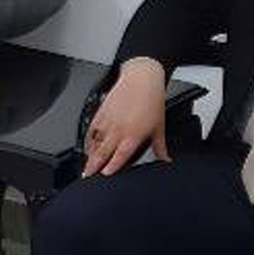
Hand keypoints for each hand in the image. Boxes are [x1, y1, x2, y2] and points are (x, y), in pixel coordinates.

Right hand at [80, 57, 170, 176]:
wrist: (142, 79)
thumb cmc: (151, 100)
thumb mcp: (159, 127)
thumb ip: (160, 147)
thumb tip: (166, 160)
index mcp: (133, 135)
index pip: (119, 156)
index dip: (110, 168)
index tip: (104, 175)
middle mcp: (118, 130)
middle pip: (102, 152)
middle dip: (94, 166)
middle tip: (88, 176)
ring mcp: (108, 121)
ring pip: (95, 142)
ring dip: (90, 155)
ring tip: (87, 165)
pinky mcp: (101, 112)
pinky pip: (91, 130)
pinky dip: (88, 140)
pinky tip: (87, 146)